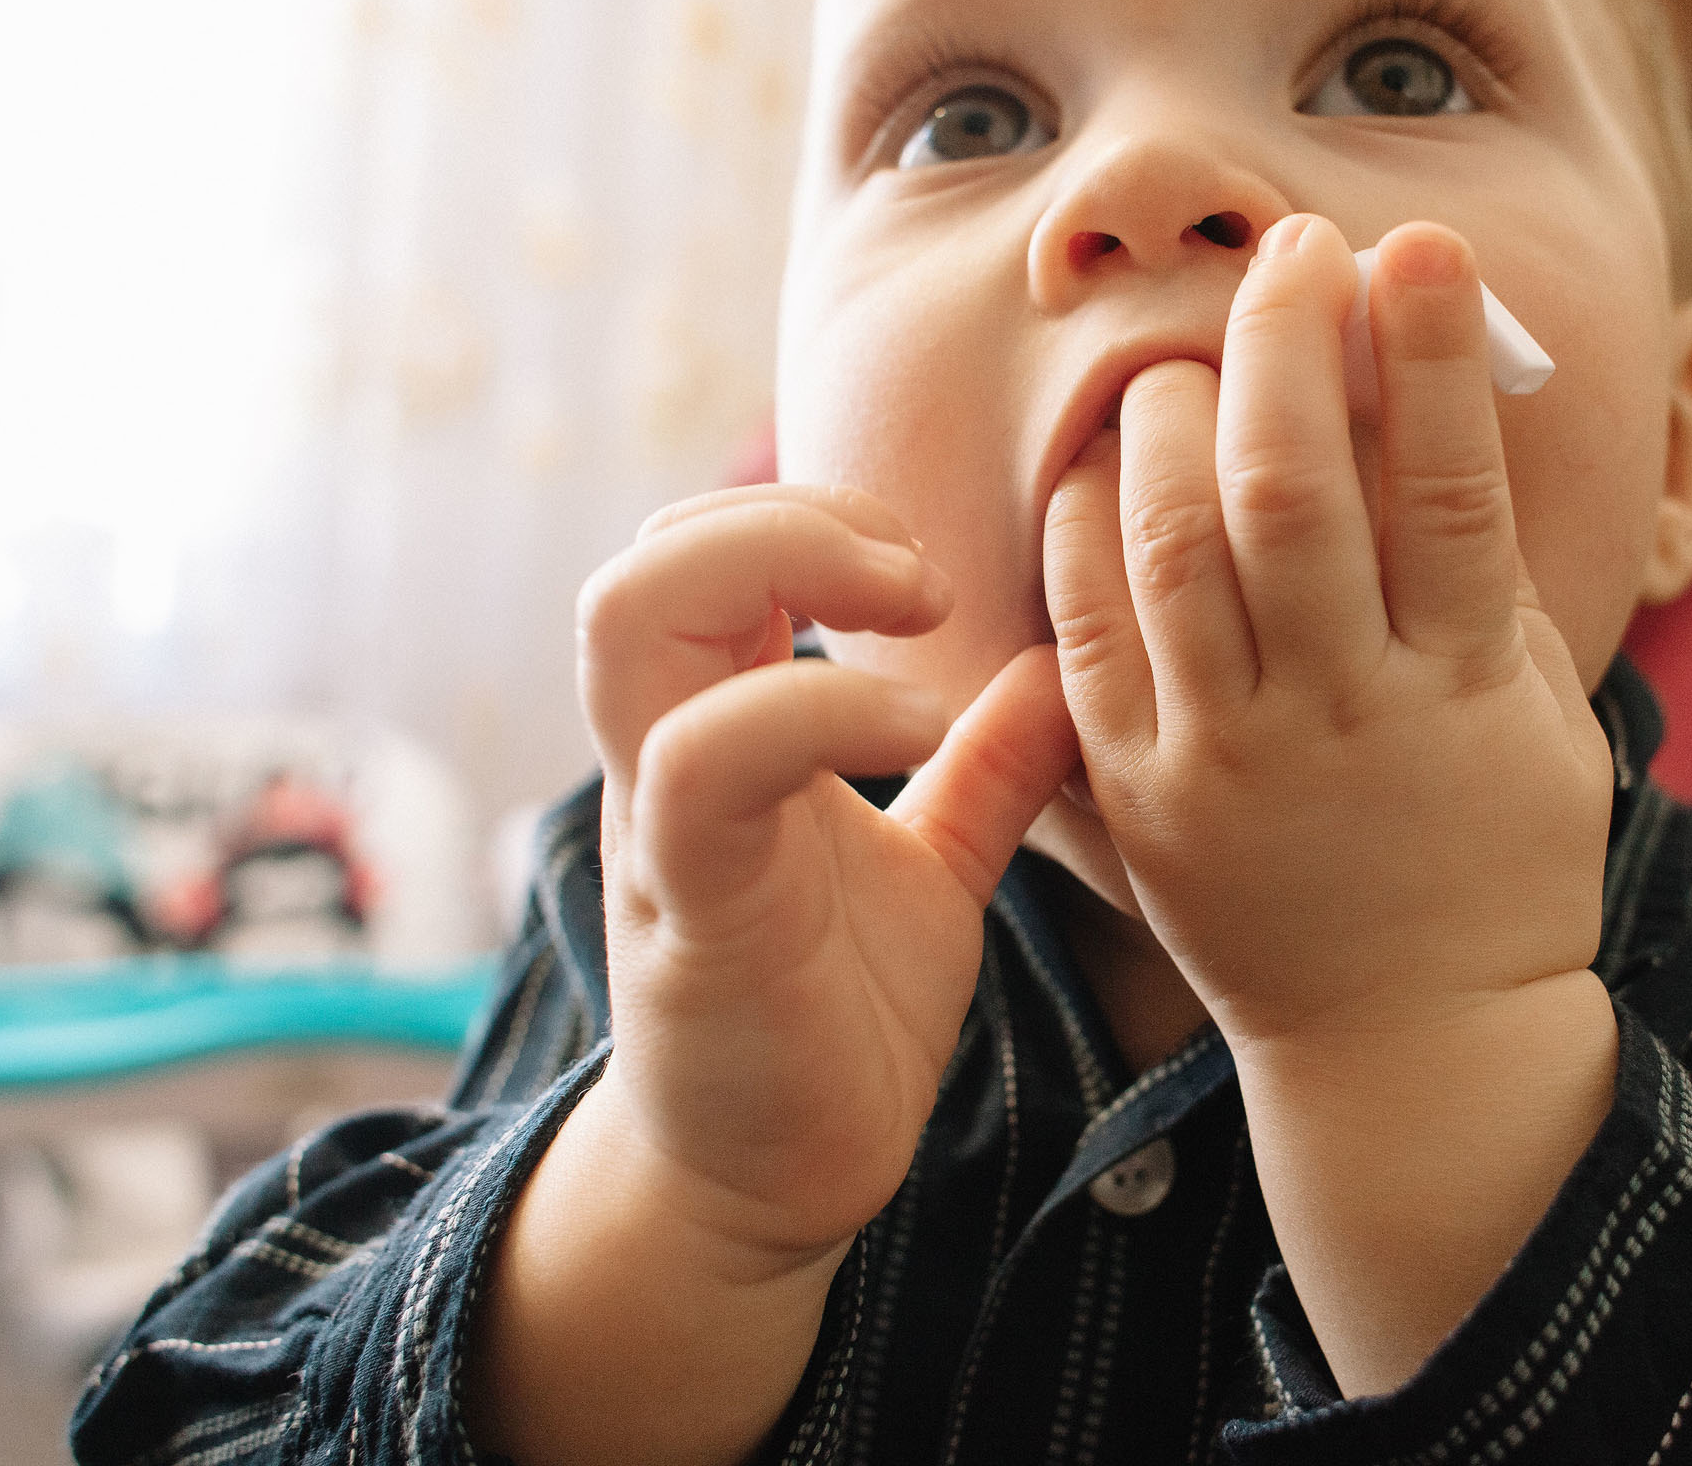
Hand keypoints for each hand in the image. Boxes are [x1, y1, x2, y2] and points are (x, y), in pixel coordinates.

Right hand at [577, 484, 1076, 1262]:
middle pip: (646, 555)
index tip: (932, 573)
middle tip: (919, 578)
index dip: (813, 512)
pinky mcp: (689, 908)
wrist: (779, 1178)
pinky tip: (919, 731)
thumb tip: (1062, 663)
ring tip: (915, 623)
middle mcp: (667, 758)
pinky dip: (812, 708)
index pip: (702, 545)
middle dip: (789, 516)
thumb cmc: (842, 1010)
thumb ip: (990, 767)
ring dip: (780, 572)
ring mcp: (662, 825)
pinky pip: (700, 764)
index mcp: (722, 729)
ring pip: (629, 623)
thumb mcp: (937, 863)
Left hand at [1043, 216, 1611, 1048]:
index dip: (1431, 351)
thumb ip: (1492, 573)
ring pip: (1170, 543)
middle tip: (1295, 247)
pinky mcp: (1139, 793)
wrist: (1406, 1040)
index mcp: (1462, 689)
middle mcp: (1337, 715)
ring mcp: (1225, 757)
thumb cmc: (1498, 854)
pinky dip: (1087, 522)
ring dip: (1177, 413)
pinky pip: (1088, 629)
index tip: (1418, 242)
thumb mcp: (1541, 713)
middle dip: (1287, 339)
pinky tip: (1111, 459)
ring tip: (1201, 356)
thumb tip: (1448, 399)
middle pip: (1290, 489)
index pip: (1448, 488)